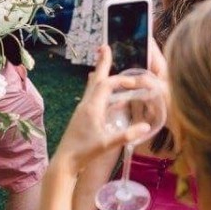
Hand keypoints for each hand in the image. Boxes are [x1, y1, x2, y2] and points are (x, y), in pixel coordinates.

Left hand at [54, 46, 162, 172]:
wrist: (64, 163)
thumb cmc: (84, 153)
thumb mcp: (107, 144)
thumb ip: (127, 135)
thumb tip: (146, 125)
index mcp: (92, 107)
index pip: (107, 85)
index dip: (122, 80)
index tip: (136, 81)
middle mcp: (86, 105)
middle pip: (96, 79)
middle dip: (102, 63)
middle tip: (105, 47)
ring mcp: (83, 110)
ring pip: (93, 87)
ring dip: (100, 74)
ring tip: (104, 62)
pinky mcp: (82, 117)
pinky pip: (93, 96)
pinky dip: (100, 88)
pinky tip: (105, 93)